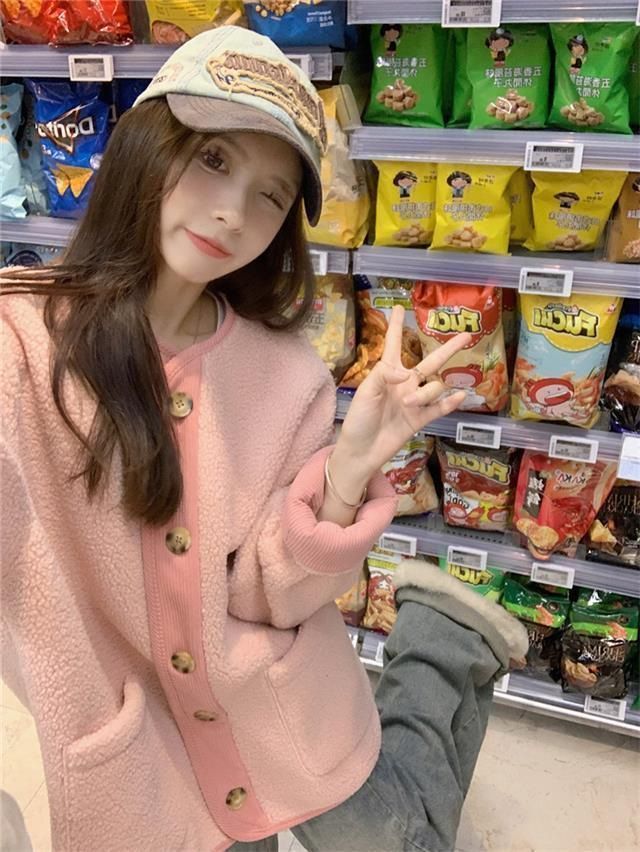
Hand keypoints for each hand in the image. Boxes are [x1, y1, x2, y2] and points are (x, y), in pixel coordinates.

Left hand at [334, 305, 471, 479]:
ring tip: (408, 404)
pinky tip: (460, 396)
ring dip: (426, 393)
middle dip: (448, 348)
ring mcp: (415, 401)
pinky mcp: (420, 419)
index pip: (393, 343)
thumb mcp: (366, 392)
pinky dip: (450, 402)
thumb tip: (409, 373)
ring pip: (434, 387)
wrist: (362, 451)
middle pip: (431, 361)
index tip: (399, 308)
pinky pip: (440, 407)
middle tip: (466, 335)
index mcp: (387, 373)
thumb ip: (385, 375)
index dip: (396, 326)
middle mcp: (405, 383)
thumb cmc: (359, 419)